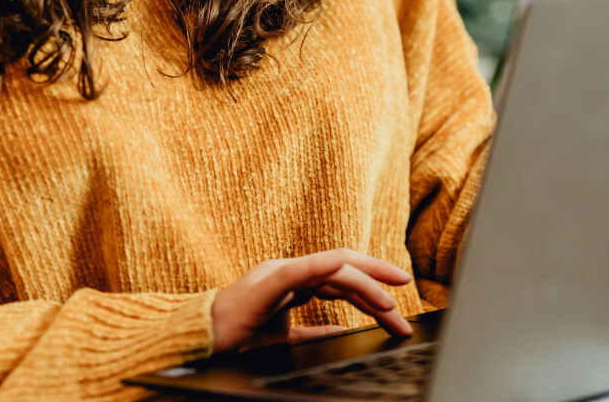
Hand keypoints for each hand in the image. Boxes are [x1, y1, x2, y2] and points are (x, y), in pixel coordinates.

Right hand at [210, 249, 414, 353]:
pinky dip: (326, 266)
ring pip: (333, 269)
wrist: (203, 342)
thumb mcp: (287, 338)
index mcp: (294, 282)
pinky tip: (347, 268)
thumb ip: (315, 332)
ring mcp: (279, 273)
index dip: (371, 287)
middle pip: (345, 271)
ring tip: (389, 305)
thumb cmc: (239, 338)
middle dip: (378, 287)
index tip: (397, 305)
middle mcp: (291, 272)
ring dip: (365, 286)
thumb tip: (344, 334)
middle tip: (405, 307)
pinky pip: (302, 270)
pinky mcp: (268, 282)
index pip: (342, 278)